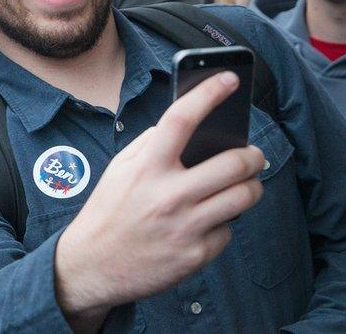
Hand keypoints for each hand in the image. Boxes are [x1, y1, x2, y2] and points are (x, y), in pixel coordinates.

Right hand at [54, 72, 264, 331]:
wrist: (92, 265)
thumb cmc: (109, 211)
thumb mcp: (120, 169)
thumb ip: (151, 144)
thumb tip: (190, 125)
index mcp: (146, 167)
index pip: (182, 119)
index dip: (209, 93)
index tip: (230, 79)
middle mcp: (168, 195)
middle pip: (235, 163)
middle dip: (253, 155)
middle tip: (252, 155)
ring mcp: (185, 227)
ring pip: (245, 196)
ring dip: (250, 186)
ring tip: (242, 184)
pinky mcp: (196, 255)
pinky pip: (228, 230)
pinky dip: (222, 222)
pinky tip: (206, 222)